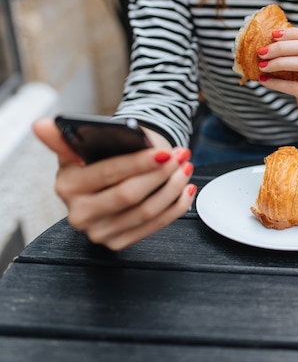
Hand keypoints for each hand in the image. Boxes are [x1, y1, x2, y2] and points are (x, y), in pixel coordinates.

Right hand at [32, 118, 196, 249]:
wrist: (105, 183)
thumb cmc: (97, 160)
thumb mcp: (80, 146)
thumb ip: (63, 137)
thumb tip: (40, 125)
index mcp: (67, 186)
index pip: (108, 173)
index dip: (139, 162)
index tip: (165, 152)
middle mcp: (79, 214)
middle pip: (129, 196)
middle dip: (160, 174)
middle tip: (180, 156)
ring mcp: (99, 232)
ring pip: (146, 212)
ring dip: (173, 188)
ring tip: (185, 167)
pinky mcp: (117, 243)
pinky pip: (154, 226)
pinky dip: (176, 207)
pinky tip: (186, 189)